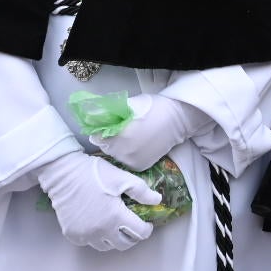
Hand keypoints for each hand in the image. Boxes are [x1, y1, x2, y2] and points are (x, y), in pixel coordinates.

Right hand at [36, 151, 159, 251]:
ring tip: (116, 227)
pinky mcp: (72, 234)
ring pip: (106, 246)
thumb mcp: (122, 178)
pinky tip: (98, 225)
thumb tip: (157, 200)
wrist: (63, 173)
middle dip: (133, 237)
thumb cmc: (93, 173)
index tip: (146, 223)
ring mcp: (85, 234)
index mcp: (115, 217)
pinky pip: (89, 243)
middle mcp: (100, 230)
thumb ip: (141, 191)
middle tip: (133, 227)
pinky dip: (96, 237)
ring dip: (114, 239)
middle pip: (124, 244)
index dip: (146, 229)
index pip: (139, 233)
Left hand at [88, 94, 210, 169]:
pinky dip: (128, 154)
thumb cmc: (154, 108)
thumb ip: (111, 111)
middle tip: (119, 129)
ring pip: (115, 155)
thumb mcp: (130, 105)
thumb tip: (93, 113)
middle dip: (109, 139)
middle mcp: (124, 152)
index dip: (100, 129)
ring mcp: (132, 161)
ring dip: (118, 147)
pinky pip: (126, 161)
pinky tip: (136, 144)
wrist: (177, 120)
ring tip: (129, 137)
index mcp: (119, 135)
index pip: (97, 136)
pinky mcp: (140, 166)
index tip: (107, 125)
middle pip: (105, 147)